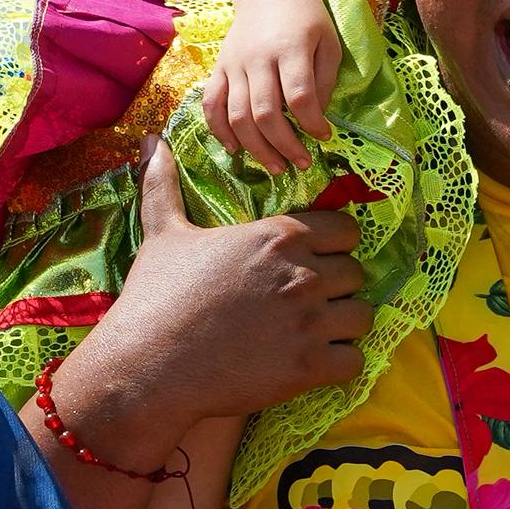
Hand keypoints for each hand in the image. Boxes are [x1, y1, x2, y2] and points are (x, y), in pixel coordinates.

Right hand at [51, 143, 365, 457]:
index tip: (314, 260)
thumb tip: (150, 140)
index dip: (333, 245)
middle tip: (309, 301)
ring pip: (362, 315)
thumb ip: (166, 184)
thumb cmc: (155, 298)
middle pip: (357, 272)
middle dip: (337, 287)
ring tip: (316, 332)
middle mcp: (302, 273)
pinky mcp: (309, 367)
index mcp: (277, 236)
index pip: (346, 230)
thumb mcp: (163, 233)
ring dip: (343, 325)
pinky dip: (339, 364)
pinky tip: (312, 362)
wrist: (147, 367)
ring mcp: (310, 322)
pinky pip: (354, 361)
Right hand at [201, 0, 343, 174]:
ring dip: (256, 148)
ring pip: (237, 116)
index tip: (324, 137)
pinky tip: (236, 149)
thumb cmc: (306, 17)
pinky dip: (220, 131)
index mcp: (290, 48)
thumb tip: (314, 119)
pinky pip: (212, 104)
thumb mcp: (328, 42)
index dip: (313, 124)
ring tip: (276, 167)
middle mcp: (257, 58)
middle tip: (302, 164)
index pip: (299, 97)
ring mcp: (233, 64)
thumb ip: (325, 81)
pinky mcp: (219, 68)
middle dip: (285, 146)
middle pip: (265, 113)